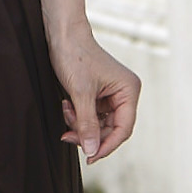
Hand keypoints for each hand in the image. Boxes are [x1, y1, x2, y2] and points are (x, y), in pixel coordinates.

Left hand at [48, 26, 139, 162]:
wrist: (62, 34)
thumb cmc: (75, 56)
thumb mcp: (80, 94)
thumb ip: (87, 124)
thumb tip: (92, 151)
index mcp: (129, 91)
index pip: (123, 128)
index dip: (107, 145)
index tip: (90, 157)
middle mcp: (124, 93)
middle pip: (111, 129)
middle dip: (89, 134)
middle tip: (68, 136)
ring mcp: (112, 94)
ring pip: (99, 124)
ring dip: (80, 124)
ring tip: (66, 111)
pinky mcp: (99, 94)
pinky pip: (91, 115)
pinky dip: (78, 116)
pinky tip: (67, 105)